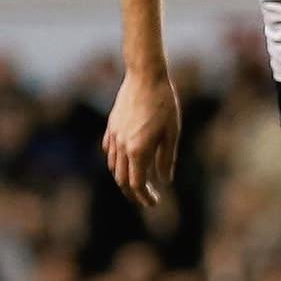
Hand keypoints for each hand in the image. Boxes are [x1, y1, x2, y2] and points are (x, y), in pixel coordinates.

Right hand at [102, 69, 180, 210]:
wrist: (145, 76)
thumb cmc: (164, 103)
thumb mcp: (172, 132)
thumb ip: (166, 159)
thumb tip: (164, 181)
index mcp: (138, 150)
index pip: (137, 184)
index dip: (144, 197)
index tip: (153, 203)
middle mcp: (122, 146)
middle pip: (122, 180)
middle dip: (133, 193)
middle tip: (145, 199)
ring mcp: (113, 136)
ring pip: (113, 167)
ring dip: (123, 179)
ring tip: (137, 183)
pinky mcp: (110, 126)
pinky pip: (109, 152)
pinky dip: (116, 163)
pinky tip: (125, 163)